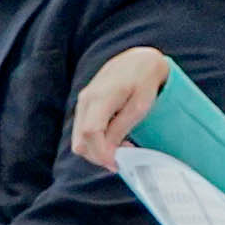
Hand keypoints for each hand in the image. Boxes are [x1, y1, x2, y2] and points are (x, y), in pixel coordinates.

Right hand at [68, 46, 176, 167]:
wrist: (138, 61)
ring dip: (99, 151)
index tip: (117, 163)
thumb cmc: (143, 81)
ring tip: (123, 147)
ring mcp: (82, 103)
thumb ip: (121, 128)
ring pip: (80, 140)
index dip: (102, 153)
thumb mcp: (139, 106)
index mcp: (100, 97)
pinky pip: (83, 133)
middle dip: (100, 157)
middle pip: (81, 142)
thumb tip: (109, 151)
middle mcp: (86, 100)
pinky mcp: (84, 107)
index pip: (91, 133)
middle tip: (124, 158)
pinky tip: (116, 139)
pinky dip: (97, 143)